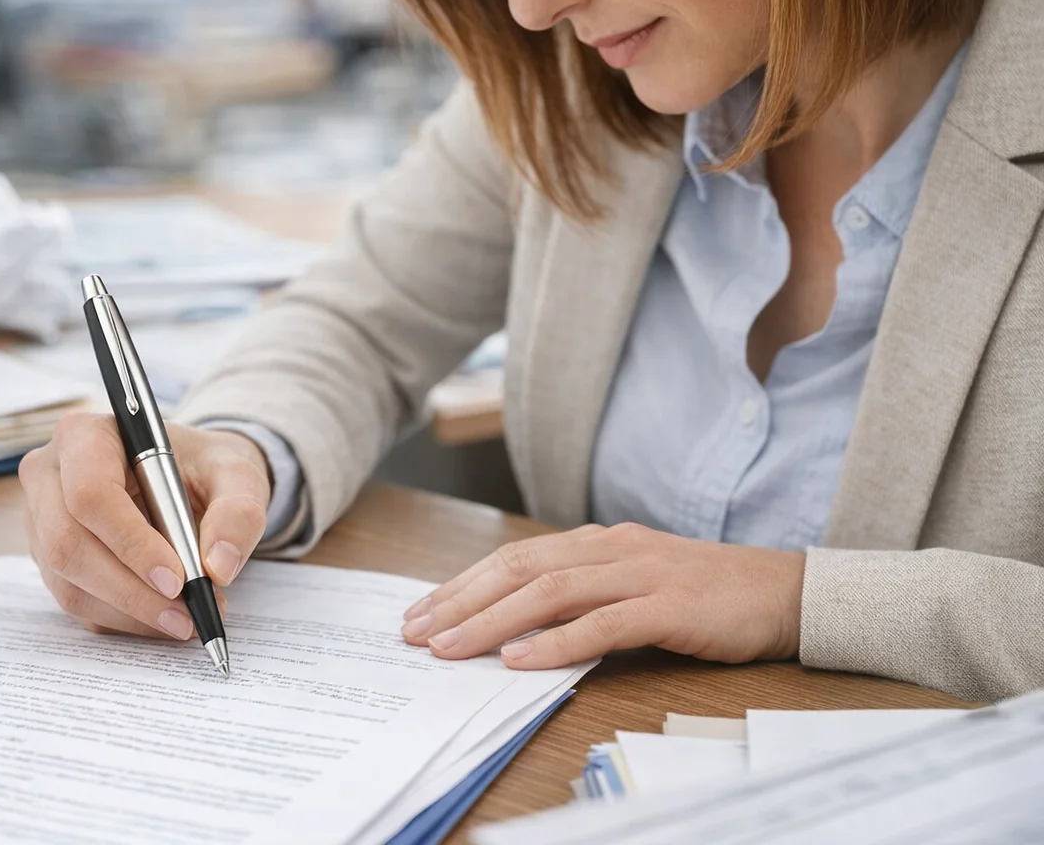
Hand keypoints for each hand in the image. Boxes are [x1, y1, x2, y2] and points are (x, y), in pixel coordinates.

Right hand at [18, 413, 270, 639]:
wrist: (188, 481)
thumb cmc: (204, 467)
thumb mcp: (238, 474)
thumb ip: (238, 512)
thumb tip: (218, 566)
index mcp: (85, 435)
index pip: (90, 492)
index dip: (130, 541)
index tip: (178, 579)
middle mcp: (50, 476)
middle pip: (68, 543)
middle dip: (131, 590)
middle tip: (187, 615)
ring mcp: (41, 521)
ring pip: (69, 582)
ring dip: (130, 611)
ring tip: (186, 618)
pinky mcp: (50, 560)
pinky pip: (77, 602)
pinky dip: (124, 619)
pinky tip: (162, 617)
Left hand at [399, 523, 804, 668]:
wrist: (786, 592)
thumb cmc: (706, 595)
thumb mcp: (634, 585)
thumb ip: (583, 596)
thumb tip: (517, 625)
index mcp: (597, 542)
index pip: (514, 558)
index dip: (463, 583)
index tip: (421, 611)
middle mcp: (611, 549)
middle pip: (519, 568)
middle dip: (460, 599)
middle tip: (416, 631)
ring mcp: (641, 574)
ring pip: (549, 592)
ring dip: (492, 621)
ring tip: (450, 646)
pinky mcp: (669, 606)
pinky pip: (602, 624)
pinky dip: (555, 641)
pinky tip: (520, 659)